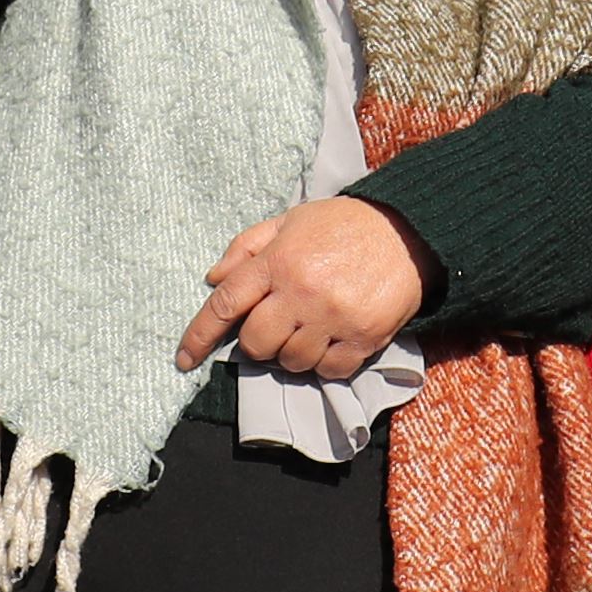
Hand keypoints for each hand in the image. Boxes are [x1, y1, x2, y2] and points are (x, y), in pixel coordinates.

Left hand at [178, 194, 428, 378]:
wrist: (407, 231)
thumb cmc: (342, 225)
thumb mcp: (289, 221)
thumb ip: (247, 247)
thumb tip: (212, 278)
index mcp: (278, 261)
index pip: (225, 304)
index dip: (199, 335)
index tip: (184, 359)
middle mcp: (302, 291)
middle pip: (256, 343)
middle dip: (257, 343)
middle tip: (276, 326)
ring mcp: (333, 317)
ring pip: (291, 362)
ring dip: (292, 354)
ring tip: (309, 330)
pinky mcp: (363, 337)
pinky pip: (329, 371)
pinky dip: (325, 364)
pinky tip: (333, 341)